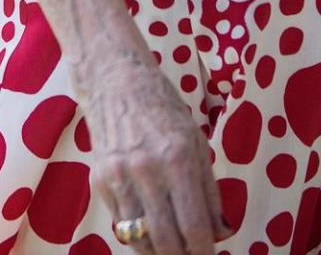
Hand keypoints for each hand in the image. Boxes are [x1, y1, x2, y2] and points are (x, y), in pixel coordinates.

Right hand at [83, 58, 226, 254]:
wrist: (118, 82)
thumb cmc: (164, 110)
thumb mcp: (198, 144)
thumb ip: (210, 191)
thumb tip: (221, 232)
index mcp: (179, 159)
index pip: (194, 226)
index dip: (204, 250)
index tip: (208, 254)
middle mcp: (147, 171)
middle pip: (166, 241)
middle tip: (189, 252)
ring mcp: (119, 177)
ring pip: (139, 239)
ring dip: (158, 249)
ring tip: (170, 244)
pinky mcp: (99, 180)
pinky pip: (120, 224)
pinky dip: (137, 232)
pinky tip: (149, 223)